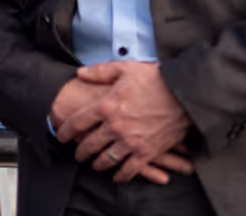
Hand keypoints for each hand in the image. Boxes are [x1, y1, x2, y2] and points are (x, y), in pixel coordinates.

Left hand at [56, 61, 191, 183]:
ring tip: (94, 165)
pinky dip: (121, 175)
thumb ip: (99, 72)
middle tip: (77, 154)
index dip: (66, 130)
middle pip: (90, 144)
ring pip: (107, 160)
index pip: (78, 122)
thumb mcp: (124, 68)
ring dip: (98, 164)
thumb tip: (80, 73)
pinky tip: (117, 175)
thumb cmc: (155, 79)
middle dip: (80, 151)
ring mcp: (131, 142)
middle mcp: (115, 126)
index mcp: (107, 105)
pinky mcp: (147, 152)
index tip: (61, 135)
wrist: (184, 94)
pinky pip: (130, 170)